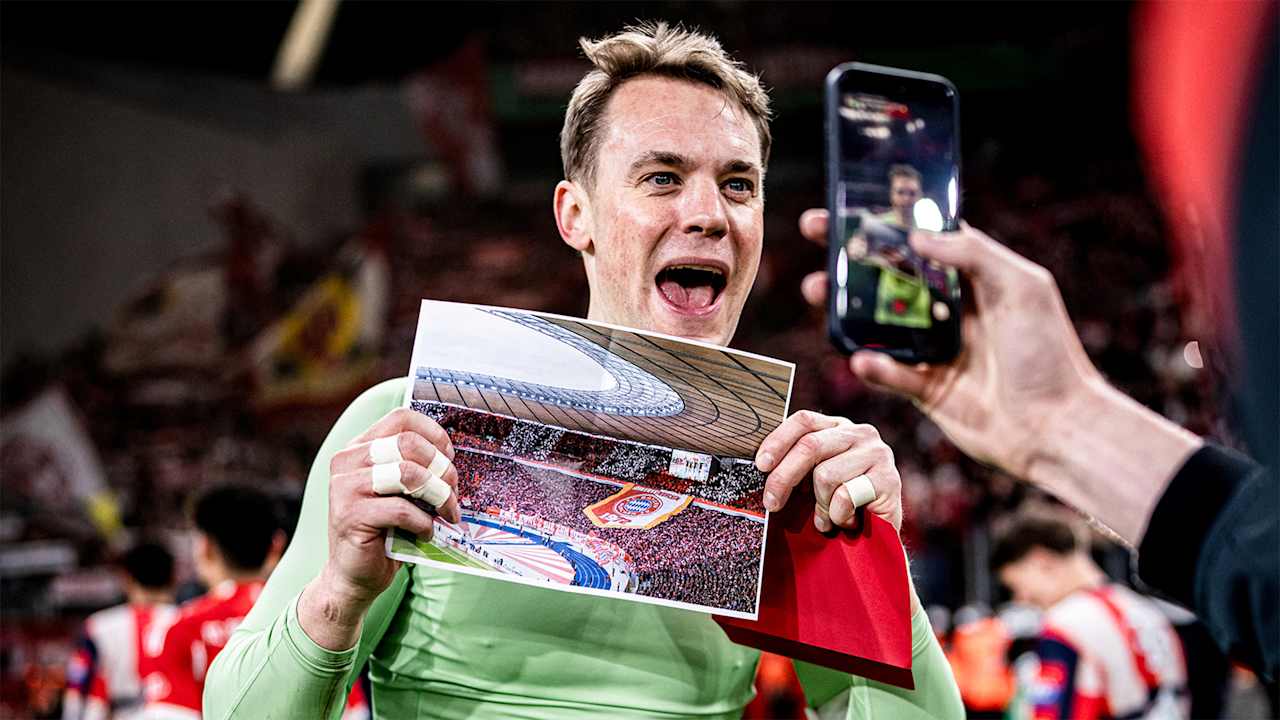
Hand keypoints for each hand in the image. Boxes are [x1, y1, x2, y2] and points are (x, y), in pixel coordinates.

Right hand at [320, 408, 459, 608]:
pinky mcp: (350, 516)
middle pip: (409, 444)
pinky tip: (427, 533)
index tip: (449, 457)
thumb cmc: (385, 529)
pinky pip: (401, 510)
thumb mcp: (399, 490)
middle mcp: (347, 461)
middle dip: (442, 468)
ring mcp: (344, 488)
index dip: (434, 434)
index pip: (401, 418)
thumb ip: (414, 466)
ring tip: (446, 514)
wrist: (354, 574)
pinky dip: (424, 523)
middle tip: (453, 492)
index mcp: (359, 447)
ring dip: (439, 496)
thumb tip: (452, 458)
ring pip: (409, 474)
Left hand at [756, 410, 902, 532]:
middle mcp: (861, 433)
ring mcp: (877, 454)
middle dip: (784, 478)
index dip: (778, 440)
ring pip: (825, 474)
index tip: (761, 465)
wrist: (879, 537)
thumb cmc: (839, 506)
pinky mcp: (889, 479)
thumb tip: (762, 466)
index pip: (804, 420)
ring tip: (828, 517)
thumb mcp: (813, 478)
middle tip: (772, 503)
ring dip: (820, 505)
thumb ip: (796, 464)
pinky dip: (838, 515)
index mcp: (839, 427)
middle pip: (810, 446)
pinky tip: (848, 521)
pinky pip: (845, 496)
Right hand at [798, 209, 1100, 479]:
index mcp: (974, 279)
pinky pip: (890, 373)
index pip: (922, 239)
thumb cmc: (1048, 353)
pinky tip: (863, 358)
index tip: (851, 203)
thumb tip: (917, 235)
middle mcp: (950, 310)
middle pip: (889, 274)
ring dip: (843, 306)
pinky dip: (874, 365)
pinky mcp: (927, 389)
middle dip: (849, 253)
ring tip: (816, 290)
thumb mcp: (1021, 287)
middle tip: (814, 231)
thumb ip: (973, 254)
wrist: (1055, 427)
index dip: (886, 220)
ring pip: (878, 322)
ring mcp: (935, 349)